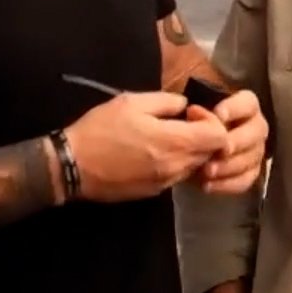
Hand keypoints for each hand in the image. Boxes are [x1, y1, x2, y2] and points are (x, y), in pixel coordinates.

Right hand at [63, 91, 228, 201]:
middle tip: (181, 123)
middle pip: (211, 153)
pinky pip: (178, 176)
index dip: (211, 120)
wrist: (72, 166)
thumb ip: (166, 101)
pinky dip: (176, 164)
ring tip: (167, 137)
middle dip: (203, 136)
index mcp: (174, 142)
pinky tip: (155, 153)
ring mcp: (166, 182)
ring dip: (191, 151)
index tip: (189, 112)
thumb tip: (185, 105)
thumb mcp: (131, 102)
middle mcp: (176, 166)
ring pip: (196, 166)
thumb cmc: (100, 129)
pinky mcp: (154, 192)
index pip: (219, 137)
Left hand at [191, 89, 267, 194]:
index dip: (236, 108)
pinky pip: (246, 180)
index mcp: (244, 106)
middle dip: (238, 141)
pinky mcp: (249, 173)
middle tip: (221, 150)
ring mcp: (255, 151)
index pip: (249, 102)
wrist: (184, 152)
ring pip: (253, 158)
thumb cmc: (189, 124)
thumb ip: (190, 109)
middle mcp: (254, 127)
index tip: (218, 115)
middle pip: (258, 131)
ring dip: (231, 166)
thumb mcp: (185, 112)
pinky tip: (208, 186)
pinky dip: (228, 184)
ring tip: (207, 171)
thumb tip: (190, 109)